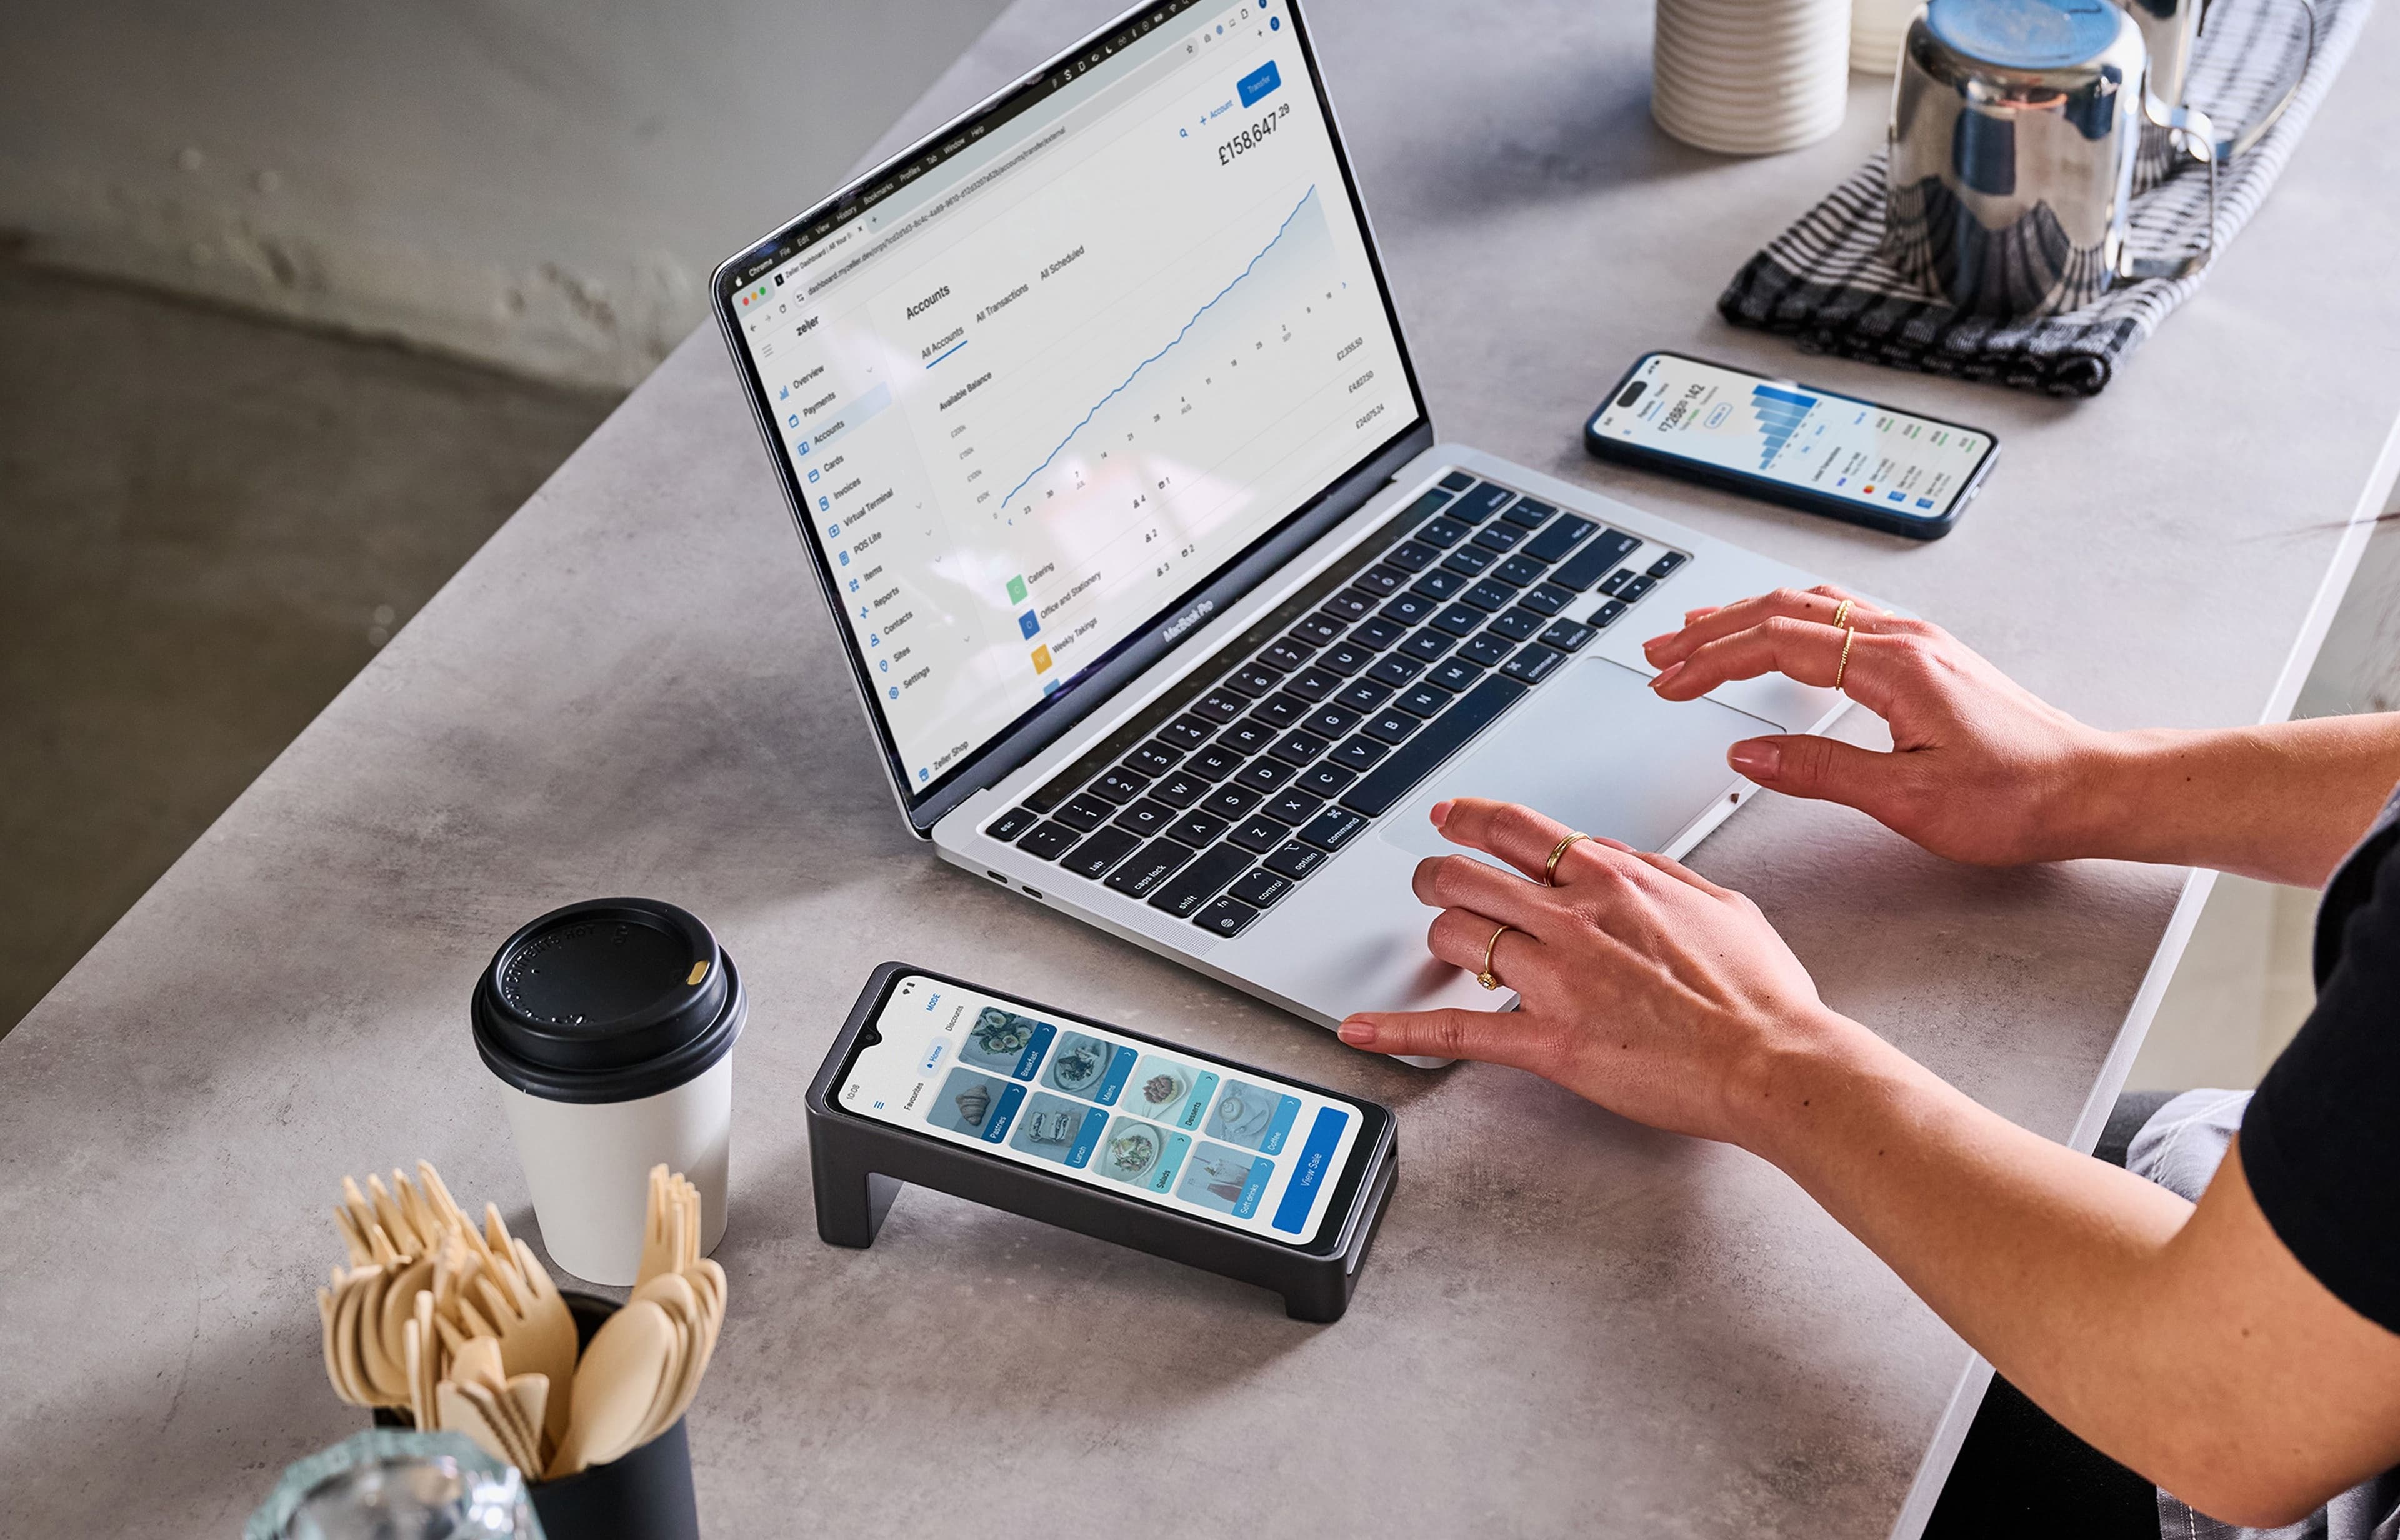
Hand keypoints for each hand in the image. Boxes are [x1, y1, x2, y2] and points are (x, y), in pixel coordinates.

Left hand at [1337, 797, 1850, 1144]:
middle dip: (1435, 876)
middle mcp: (1574, 918)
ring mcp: (1556, 979)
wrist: (1774, 1058)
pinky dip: (1402, 1030)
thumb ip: (1657, 872)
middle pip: (1465, 875)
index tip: (1447, 817)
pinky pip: (1457, 1032)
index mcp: (1613, 878)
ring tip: (1439, 946)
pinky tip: (1364, 1029)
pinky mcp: (1549, 1041)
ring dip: (1438, 939)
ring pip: (1456, 935)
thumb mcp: (1718, 900)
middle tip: (1428, 884)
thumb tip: (1615, 856)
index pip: (1515, 827)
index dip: (1467, 818)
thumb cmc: (1758, 991)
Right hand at [1642, 586, 2110, 866]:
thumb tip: (1749, 757)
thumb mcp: (1908, 800)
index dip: (1713, 661)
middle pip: (1784, 612)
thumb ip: (1820, 771)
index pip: (1775, 644)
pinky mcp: (1925, 656)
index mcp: (1893, 665)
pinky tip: (1774, 632)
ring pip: (1811, 607)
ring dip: (1745, 619)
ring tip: (1696, 633)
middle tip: (1661, 652)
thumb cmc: (2019, 797)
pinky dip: (1787, 621)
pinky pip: (1840, 617)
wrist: (2092, 787)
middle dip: (1712, 631)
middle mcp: (1904, 639)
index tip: (1670, 681)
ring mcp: (1917, 641)